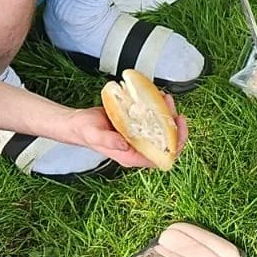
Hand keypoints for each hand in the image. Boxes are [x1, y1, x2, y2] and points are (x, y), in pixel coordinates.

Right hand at [62, 95, 187, 169]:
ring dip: (167, 115)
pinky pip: (154, 120)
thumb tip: (125, 145)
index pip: (163, 157)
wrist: (77, 123)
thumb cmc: (84, 131)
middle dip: (175, 127)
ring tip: (166, 99)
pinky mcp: (138, 126)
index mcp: (132, 156)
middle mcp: (140, 148)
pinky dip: (158, 109)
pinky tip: (157, 98)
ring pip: (163, 130)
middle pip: (168, 142)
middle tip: (174, 110)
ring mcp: (140, 137)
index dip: (176, 145)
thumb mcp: (94, 135)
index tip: (179, 129)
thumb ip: (108, 141)